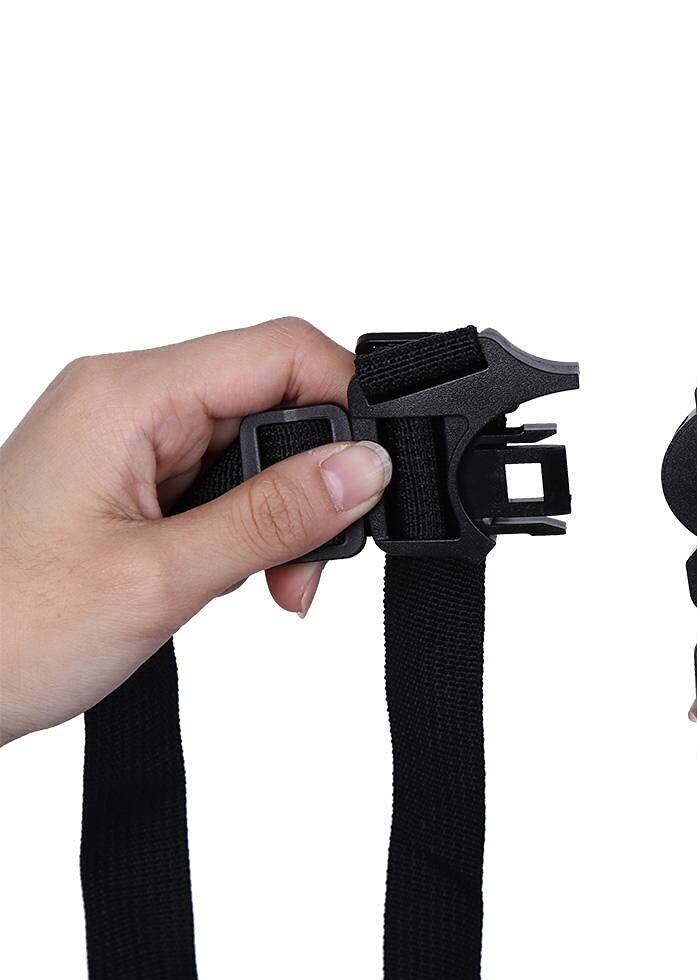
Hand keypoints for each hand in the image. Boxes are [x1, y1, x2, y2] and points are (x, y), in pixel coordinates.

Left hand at [0, 317, 391, 743]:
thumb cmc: (3, 628)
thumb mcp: (159, 577)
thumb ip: (273, 517)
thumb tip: (365, 468)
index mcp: (127, 395)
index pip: (279, 351)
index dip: (347, 401)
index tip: (376, 476)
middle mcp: (130, 402)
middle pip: (275, 398)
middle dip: (316, 477)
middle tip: (316, 559)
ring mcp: (130, 440)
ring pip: (255, 446)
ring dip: (284, 513)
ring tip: (278, 582)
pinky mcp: (134, 479)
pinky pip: (223, 480)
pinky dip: (251, 528)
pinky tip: (245, 574)